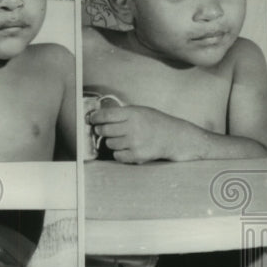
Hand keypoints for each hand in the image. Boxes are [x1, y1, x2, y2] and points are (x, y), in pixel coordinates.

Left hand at [88, 104, 205, 163]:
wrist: (174, 137)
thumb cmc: (156, 123)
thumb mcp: (141, 111)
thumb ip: (122, 113)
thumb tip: (99, 117)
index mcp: (133, 114)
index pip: (105, 115)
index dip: (95, 117)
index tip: (92, 119)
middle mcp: (133, 128)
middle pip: (104, 130)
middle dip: (102, 130)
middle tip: (104, 130)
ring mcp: (134, 143)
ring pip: (109, 144)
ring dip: (113, 142)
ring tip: (124, 139)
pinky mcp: (137, 156)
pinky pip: (117, 156)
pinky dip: (119, 153)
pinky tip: (128, 148)